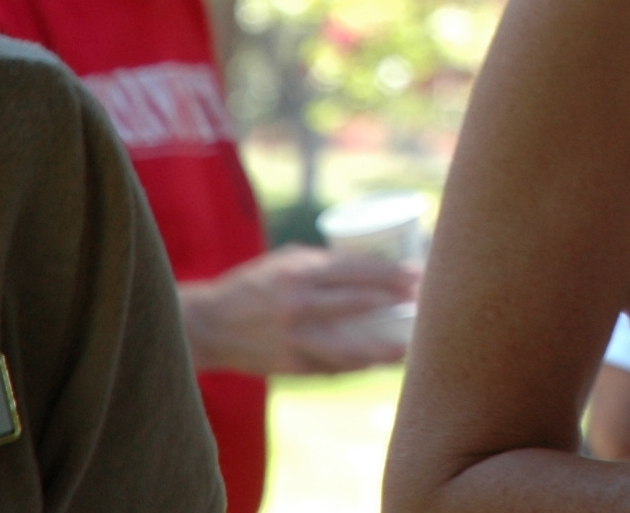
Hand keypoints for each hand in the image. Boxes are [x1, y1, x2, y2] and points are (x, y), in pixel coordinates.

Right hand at [178, 244, 421, 375]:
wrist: (209, 325)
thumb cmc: (254, 285)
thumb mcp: (286, 261)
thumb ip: (325, 264)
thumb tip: (375, 267)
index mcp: (299, 272)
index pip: (357, 270)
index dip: (391, 274)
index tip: (416, 276)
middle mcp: (298, 305)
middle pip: (361, 304)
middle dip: (396, 303)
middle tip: (420, 303)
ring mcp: (295, 339)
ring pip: (351, 348)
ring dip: (383, 348)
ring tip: (406, 347)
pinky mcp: (291, 365)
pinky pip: (333, 367)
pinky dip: (356, 365)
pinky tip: (376, 363)